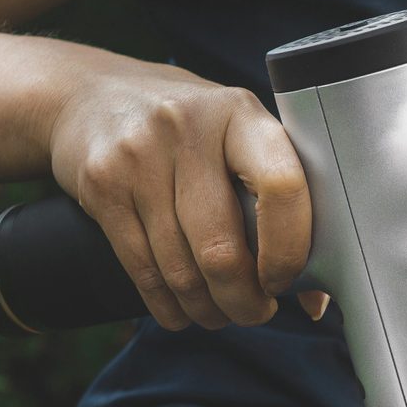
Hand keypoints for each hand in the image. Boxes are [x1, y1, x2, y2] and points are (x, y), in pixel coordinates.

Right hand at [45, 59, 324, 330]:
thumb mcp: (237, 138)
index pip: (281, 186)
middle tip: (253, 312)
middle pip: (221, 248)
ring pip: (180, 269)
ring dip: (206, 308)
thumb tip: (315, 296)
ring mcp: (138, 155)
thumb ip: (279, 201)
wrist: (91, 94)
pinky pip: (142, 270)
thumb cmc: (188, 129)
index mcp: (240, 114)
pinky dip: (168, 306)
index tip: (284, 279)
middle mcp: (187, 127)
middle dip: (243, 300)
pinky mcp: (101, 185)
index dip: (287, 250)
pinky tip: (183, 311)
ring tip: (219, 313)